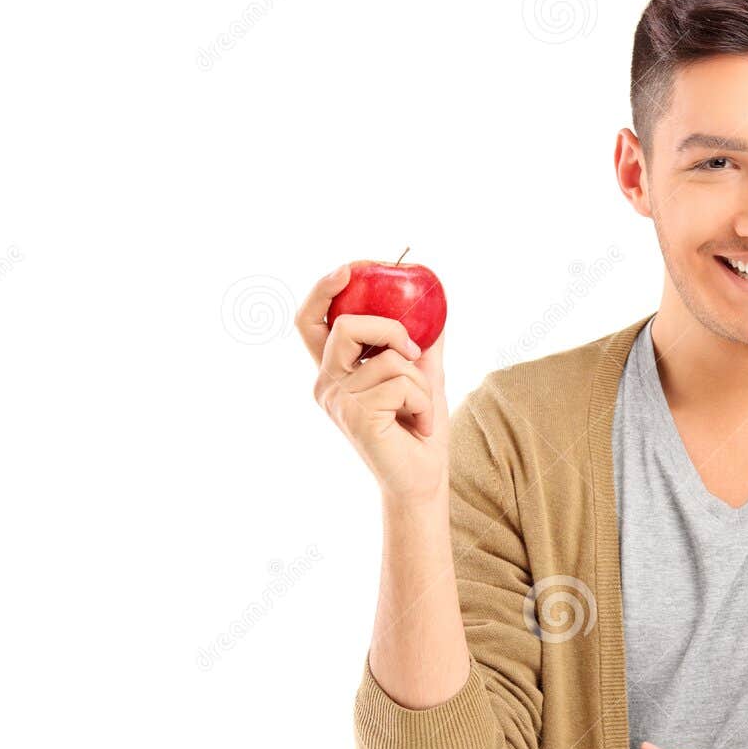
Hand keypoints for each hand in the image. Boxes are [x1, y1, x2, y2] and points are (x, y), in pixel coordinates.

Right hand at [298, 262, 448, 502]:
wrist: (422, 479)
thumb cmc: (418, 428)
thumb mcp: (423, 374)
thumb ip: (422, 339)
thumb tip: (436, 298)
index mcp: (335, 370)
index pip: (311, 321)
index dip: (323, 290)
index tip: (350, 269)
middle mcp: (327, 383)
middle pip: (347, 325)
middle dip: (389, 328)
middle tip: (413, 350)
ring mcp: (339, 401)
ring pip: (388, 357)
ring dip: (419, 380)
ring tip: (416, 409)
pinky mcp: (357, 416)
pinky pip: (402, 382)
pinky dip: (423, 400)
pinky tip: (417, 423)